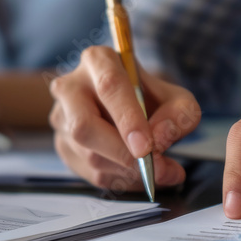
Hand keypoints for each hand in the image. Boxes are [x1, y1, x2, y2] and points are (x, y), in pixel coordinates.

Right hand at [48, 46, 201, 190]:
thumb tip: (161, 138)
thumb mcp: (175, 98)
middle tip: (155, 168)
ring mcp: (61, 118)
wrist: (127, 108)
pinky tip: (138, 172)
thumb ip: (179, 114)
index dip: (128, 119)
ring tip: (158, 170)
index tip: (148, 147)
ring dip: (128, 171)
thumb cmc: (149, 98)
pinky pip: (90, 172)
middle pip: (84, 126)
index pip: (109, 87)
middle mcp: (71, 87)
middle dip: (122, 153)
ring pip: (89, 155)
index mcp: (98, 61)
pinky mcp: (62, 145)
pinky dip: (120, 179)